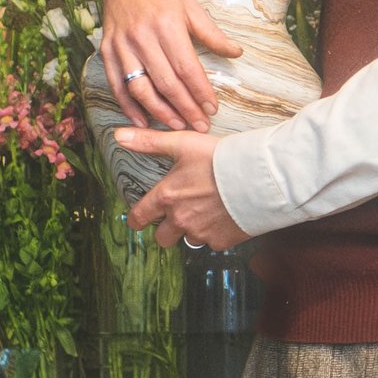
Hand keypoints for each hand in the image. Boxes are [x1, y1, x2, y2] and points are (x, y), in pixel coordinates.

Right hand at [102, 0, 238, 131]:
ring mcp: (122, 45)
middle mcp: (142, 37)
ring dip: (159, 112)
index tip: (212, 109)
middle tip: (200, 125)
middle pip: (166, 82)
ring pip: (140, 88)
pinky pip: (116, 85)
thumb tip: (236, 53)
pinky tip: (143, 122)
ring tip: (178, 126)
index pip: (187, 68)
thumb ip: (212, 34)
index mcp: (166, 25)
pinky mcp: (107, 50)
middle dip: (186, 108)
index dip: (201, 92)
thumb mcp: (191, 7)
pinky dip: (128, 107)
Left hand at [120, 130, 246, 249]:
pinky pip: (213, 242)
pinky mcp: (222, 241)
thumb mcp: (182, 143)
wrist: (259, 177)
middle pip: (162, 238)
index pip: (140, 217)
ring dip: (194, 229)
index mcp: (167, 197)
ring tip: (209, 211)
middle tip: (179, 216)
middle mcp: (180, 219)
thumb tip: (118, 135)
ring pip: (189, 240)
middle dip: (167, 230)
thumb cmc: (221, 158)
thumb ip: (149, 142)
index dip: (136, 220)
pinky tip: (226, 216)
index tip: (137, 221)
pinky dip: (217, 232)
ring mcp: (201, 233)